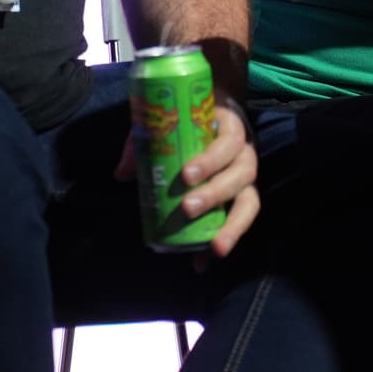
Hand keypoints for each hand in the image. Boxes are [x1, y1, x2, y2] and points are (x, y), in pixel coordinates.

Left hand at [114, 95, 261, 258]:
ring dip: (232, 225)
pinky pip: (240, 221)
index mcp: (230, 127)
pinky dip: (223, 241)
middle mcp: (245, 152)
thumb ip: (144, 140)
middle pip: (242, 173)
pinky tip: (203, 262)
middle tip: (188, 207)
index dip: (210, 160)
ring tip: (214, 248)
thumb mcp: (165, 119)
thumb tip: (123, 173)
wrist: (214, 109)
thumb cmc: (187, 115)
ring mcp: (246, 176)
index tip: (185, 176)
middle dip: (215, 193)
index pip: (228, 141)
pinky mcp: (242, 197)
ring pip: (249, 201)